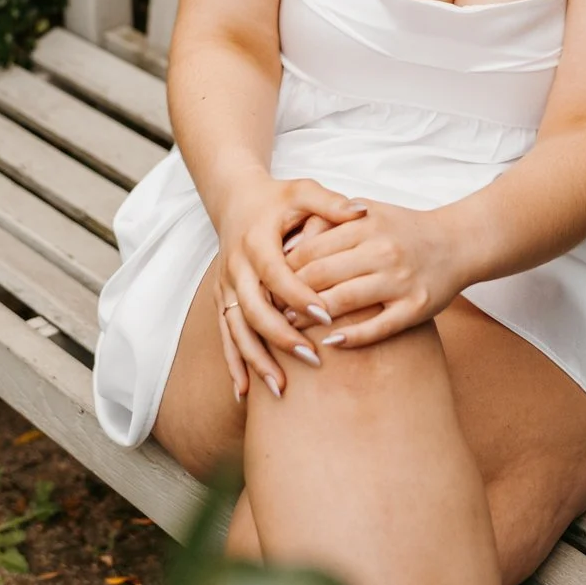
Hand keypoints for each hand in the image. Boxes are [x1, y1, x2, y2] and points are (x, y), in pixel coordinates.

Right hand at [214, 178, 367, 400]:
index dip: (299, 295)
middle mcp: (236, 267)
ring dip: (257, 360)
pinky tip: (246, 393)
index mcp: (257, 242)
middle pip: (254, 309)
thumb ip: (330, 203)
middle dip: (281, 337)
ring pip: (236, 330)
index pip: (277, 274)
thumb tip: (363, 211)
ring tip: (280, 388)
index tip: (325, 316)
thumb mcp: (303, 191)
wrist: (236, 200)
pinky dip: (234, 365)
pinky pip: (226, 337)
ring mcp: (226, 287)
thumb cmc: (278, 199)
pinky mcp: (223, 301)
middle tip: (312, 360)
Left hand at [284, 200, 463, 347]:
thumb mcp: (371, 213)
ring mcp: (400, 280)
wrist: (458, 242)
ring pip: (346, 301)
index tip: (266, 280)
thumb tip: (288, 242)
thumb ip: (334, 220)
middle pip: (323, 275)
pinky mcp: (416, 307)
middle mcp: (383, 250)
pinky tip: (331, 343)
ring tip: (289, 326)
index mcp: (367, 225)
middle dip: (290, 294)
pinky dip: (352, 337)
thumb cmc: (405, 228)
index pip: (313, 247)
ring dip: (312, 317)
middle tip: (269, 308)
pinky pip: (379, 326)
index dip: (284, 267)